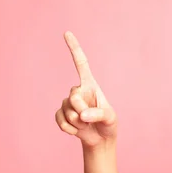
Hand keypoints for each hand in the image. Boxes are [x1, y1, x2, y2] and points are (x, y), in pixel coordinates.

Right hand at [55, 31, 116, 147]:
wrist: (100, 139)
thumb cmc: (108, 125)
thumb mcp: (110, 118)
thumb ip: (99, 114)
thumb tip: (82, 114)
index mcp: (90, 85)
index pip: (81, 64)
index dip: (74, 49)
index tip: (67, 33)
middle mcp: (77, 91)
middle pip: (73, 97)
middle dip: (82, 111)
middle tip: (90, 120)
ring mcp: (67, 102)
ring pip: (67, 112)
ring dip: (78, 123)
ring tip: (86, 125)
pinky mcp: (60, 114)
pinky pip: (60, 121)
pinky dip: (70, 129)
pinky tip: (77, 131)